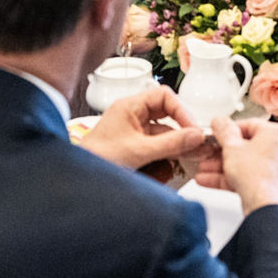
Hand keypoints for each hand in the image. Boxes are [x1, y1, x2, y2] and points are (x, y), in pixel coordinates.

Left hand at [80, 86, 207, 168]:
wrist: (80, 180)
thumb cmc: (98, 159)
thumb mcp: (140, 151)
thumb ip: (171, 143)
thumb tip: (195, 136)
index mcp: (130, 106)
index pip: (164, 96)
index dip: (181, 110)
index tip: (193, 128)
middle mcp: (132, 115)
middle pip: (167, 114)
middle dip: (182, 128)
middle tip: (197, 141)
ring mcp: (134, 131)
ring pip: (164, 131)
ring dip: (178, 142)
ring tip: (193, 153)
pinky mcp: (135, 146)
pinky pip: (158, 144)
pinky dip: (169, 152)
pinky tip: (179, 159)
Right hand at [195, 117, 277, 214]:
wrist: (264, 207)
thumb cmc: (255, 175)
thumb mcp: (231, 147)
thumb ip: (223, 131)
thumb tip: (220, 121)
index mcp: (276, 133)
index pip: (249, 125)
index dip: (228, 129)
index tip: (217, 133)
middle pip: (246, 146)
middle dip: (222, 152)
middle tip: (208, 153)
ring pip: (246, 163)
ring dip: (222, 166)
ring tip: (204, 169)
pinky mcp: (272, 185)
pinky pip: (249, 177)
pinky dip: (231, 178)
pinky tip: (209, 180)